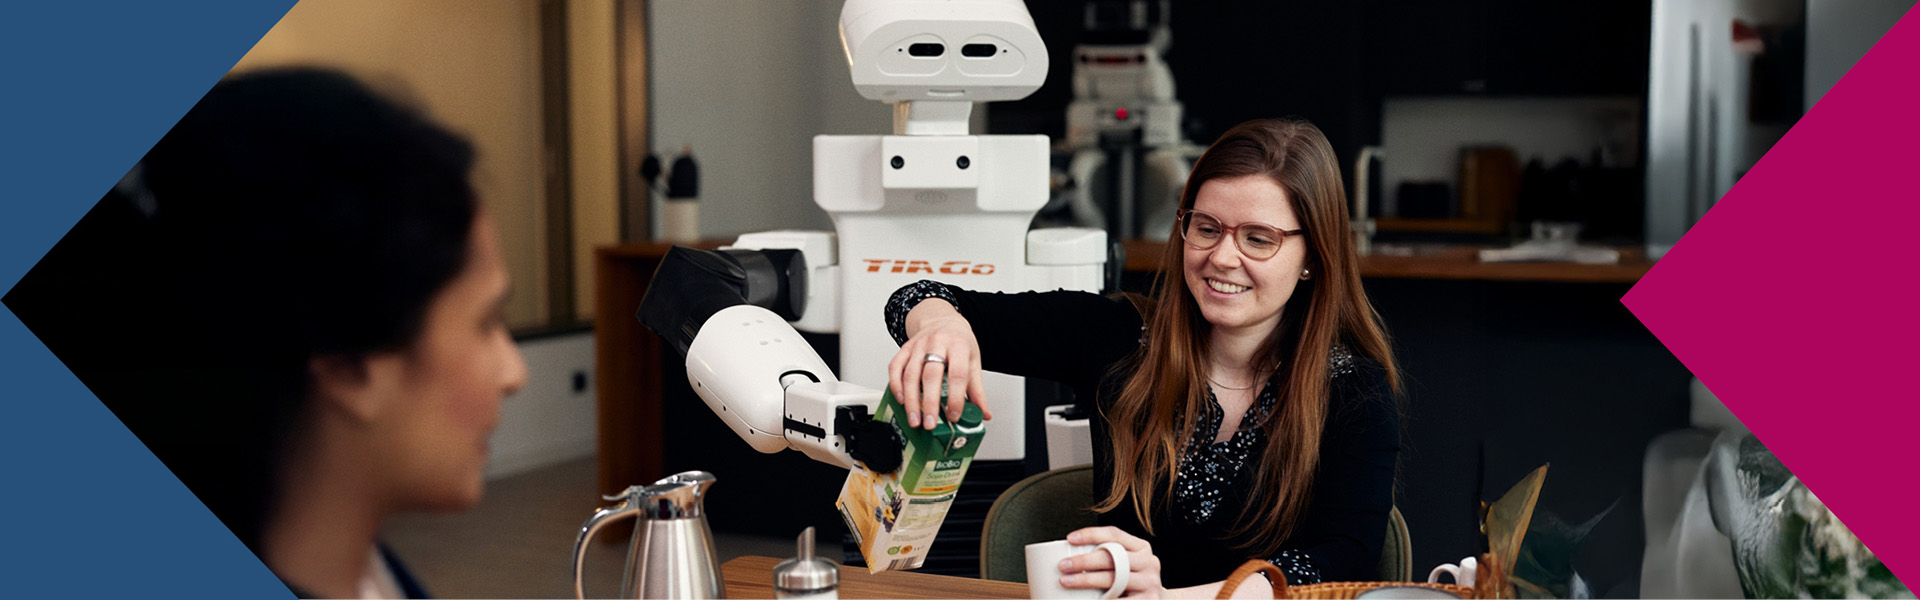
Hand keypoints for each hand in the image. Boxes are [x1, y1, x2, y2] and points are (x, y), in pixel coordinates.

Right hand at [886, 299, 989, 428]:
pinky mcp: (904, 348)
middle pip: (931, 375)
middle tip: (930, 423)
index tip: (954, 415)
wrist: (943, 321)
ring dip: (911, 400)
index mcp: (959, 346)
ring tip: (915, 419)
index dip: (956, 398)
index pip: (958, 375)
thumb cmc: (959, 343)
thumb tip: (984, 413)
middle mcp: (937, 343)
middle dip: (930, 403)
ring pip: (910, 374)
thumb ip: (977, 390)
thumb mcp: (973, 362)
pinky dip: (896, 386)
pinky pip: (895, 368)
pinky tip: (901, 401)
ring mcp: (918, 345)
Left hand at [1057, 526, 1164, 598]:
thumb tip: (1070, 554)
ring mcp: (1149, 582)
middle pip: (1112, 556)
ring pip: (1113, 578)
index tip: (1070, 539)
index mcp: (1141, 547)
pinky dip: (1101, 599)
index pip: (1114, 534)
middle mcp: (1148, 562)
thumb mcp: (1128, 564)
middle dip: (1084, 561)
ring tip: (1067, 582)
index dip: (1091, 534)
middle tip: (1063, 566)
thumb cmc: (1133, 582)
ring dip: (1086, 580)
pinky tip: (1086, 599)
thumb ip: (1110, 556)